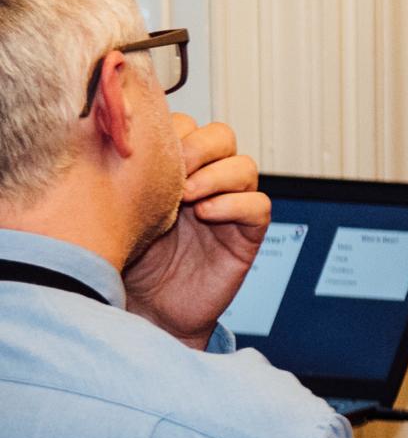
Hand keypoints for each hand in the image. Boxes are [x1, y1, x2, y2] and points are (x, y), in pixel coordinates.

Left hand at [123, 118, 270, 344]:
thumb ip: (128, 179)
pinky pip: (258, 206)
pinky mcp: (246, 235)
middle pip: (221, 137)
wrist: (145, 310)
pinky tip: (206, 215)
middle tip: (177, 171)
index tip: (149, 153)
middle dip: (200, 147)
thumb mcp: (118, 212)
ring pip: (244, 166)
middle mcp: (204, 182)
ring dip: (217, 175)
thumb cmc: (127, 262)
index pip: (186, 127)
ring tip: (189, 197)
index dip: (174, 133)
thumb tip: (122, 143)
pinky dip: (235, 204)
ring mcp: (228, 207)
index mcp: (173, 170)